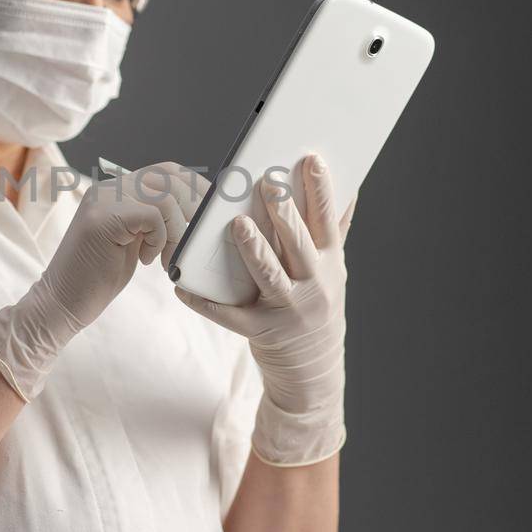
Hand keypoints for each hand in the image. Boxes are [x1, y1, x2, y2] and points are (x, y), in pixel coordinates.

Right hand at [0, 164, 183, 401]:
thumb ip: (152, 219)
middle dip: (193, 206)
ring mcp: (102, 200)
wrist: (61, 301)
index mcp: (115, 190)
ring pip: (164, 197)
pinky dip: (159, 240)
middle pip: (168, 176)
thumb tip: (194, 211)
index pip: (165, 171)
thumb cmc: (99, 276)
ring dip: (176, 232)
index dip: (193, 187)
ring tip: (166, 258)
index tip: (208, 214)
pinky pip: (152, 216)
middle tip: (195, 239)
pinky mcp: (102, 219)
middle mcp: (107, 188)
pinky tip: (146, 260)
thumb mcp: (133, 240)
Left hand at [174, 154, 356, 465]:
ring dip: (254, 249)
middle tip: (269, 181)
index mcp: (330, 264)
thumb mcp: (332, 272)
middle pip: (298, 243)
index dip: (320, 190)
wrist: (312, 373)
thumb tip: (348, 187)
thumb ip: (335, 232)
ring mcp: (288, 311)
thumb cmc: (315, 308)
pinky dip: (206, 301)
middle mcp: (314, 287)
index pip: (327, 221)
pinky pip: (230, 315)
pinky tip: (183, 288)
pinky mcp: (261, 333)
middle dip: (284, 212)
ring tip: (237, 225)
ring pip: (269, 275)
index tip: (311, 158)